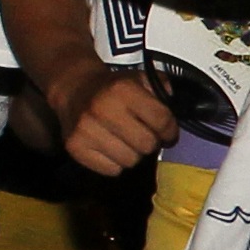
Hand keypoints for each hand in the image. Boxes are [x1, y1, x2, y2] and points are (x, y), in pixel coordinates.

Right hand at [42, 62, 179, 179]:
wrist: (74, 89)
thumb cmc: (111, 88)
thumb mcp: (139, 79)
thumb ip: (162, 89)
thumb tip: (175, 106)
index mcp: (122, 89)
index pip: (161, 121)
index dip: (170, 131)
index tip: (168, 134)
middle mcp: (103, 108)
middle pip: (147, 145)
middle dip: (151, 142)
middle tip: (144, 135)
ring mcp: (86, 130)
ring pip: (130, 161)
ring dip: (133, 153)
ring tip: (126, 140)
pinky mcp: (75, 147)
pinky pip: (111, 170)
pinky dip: (115, 162)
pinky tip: (111, 147)